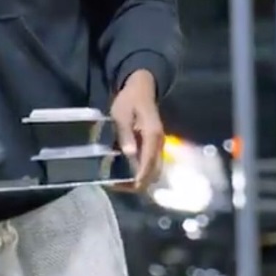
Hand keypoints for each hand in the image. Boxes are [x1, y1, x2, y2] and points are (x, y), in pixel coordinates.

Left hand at [110, 70, 164, 192]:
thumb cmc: (129, 100)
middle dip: (138, 183)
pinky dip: (140, 171)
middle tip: (116, 186)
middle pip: (154, 171)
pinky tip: (123, 171)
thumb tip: (129, 154)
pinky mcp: (154, 145)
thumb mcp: (121, 114)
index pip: (149, 162)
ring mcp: (159, 145)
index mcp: (152, 135)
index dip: (139, 177)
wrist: (141, 88)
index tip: (126, 187)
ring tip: (117, 181)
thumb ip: (125, 134)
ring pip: (154, 170)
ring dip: (139, 179)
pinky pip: (151, 164)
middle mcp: (159, 143)